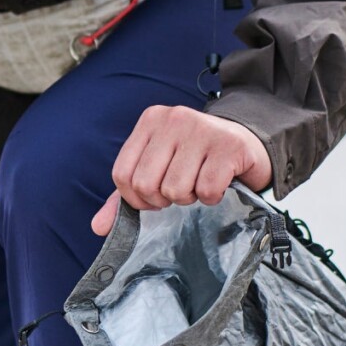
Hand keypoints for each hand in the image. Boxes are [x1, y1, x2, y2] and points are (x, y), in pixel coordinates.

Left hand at [92, 106, 271, 236]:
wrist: (247, 143)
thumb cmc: (197, 159)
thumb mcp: (160, 168)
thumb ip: (127, 194)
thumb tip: (98, 227)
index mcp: (151, 121)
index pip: (123, 174)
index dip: (137, 198)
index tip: (155, 198)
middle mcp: (174, 119)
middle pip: (146, 184)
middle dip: (163, 200)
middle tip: (181, 192)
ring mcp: (203, 130)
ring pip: (176, 189)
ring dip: (189, 197)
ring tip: (200, 184)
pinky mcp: (229, 146)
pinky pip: (206, 190)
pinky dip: (212, 197)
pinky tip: (218, 183)